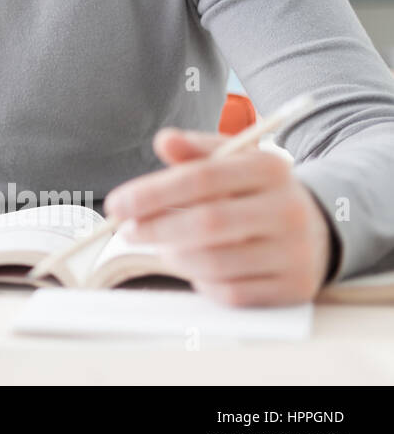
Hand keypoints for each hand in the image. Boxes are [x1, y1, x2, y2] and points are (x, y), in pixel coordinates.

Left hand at [102, 128, 333, 306]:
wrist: (316, 226)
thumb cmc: (256, 191)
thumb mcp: (233, 161)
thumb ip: (195, 152)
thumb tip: (163, 140)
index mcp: (270, 168)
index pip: (203, 178)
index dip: (153, 193)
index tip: (117, 204)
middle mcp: (287, 210)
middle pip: (208, 224)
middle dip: (157, 229)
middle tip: (127, 231)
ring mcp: (294, 252)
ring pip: (215, 263)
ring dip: (176, 257)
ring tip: (164, 247)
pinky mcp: (294, 288)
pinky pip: (231, 293)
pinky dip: (203, 282)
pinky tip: (198, 268)